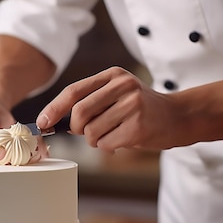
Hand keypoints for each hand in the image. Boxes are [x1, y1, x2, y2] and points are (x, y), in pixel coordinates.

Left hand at [36, 67, 187, 152]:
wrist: (179, 116)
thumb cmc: (141, 109)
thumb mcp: (117, 94)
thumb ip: (90, 102)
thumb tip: (55, 120)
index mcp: (112, 75)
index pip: (74, 91)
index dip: (54, 108)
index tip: (43, 122)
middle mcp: (122, 86)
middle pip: (79, 113)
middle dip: (76, 128)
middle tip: (86, 132)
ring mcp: (132, 105)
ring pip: (91, 132)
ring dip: (95, 140)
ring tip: (112, 133)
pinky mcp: (138, 126)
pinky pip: (106, 144)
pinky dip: (108, 147)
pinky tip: (123, 139)